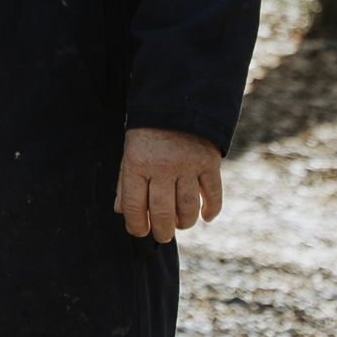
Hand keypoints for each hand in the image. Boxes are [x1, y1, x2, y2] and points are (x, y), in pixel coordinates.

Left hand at [113, 128, 223, 243]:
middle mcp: (163, 165)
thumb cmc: (149, 133)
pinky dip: (211, 210)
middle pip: (163, 212)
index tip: (140, 231)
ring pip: (188, 208)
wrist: (177, 101)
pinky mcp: (209, 162)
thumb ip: (126, 183)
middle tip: (163, 235)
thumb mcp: (130, 152)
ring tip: (180, 224)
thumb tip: (123, 212)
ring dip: (184, 223)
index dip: (136, 226)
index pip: (135, 206)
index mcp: (137, 163)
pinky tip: (206, 216)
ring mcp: (188, 164)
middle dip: (162, 231)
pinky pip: (213, 194)